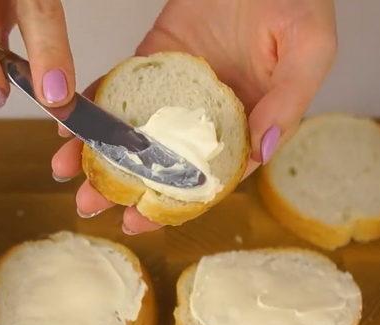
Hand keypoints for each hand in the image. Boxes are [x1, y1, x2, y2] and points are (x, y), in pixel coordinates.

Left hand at [51, 0, 336, 234]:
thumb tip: (260, 152)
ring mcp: (178, 88)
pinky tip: (72, 123)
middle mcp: (210, 113)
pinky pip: (122, 86)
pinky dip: (96, 104)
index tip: (140, 220)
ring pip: (136, 128)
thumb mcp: (310, 50)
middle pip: (162, 160)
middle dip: (124, 184)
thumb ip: (288, 102)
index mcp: (249, 123)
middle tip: (90, 205)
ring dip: (101, 151)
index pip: (207, 175)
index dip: (173, 202)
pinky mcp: (156, 58)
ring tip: (68, 170)